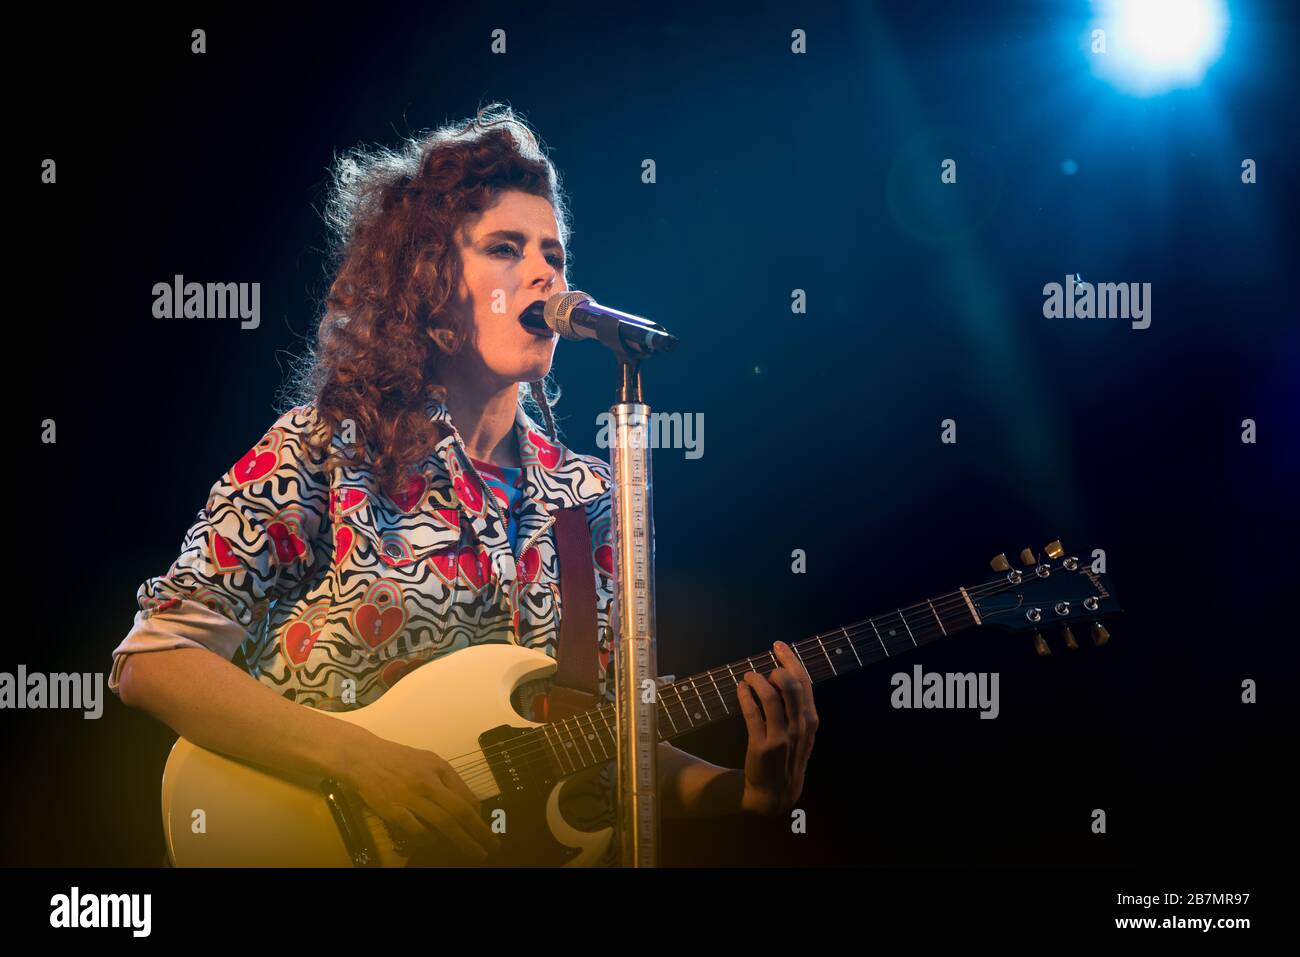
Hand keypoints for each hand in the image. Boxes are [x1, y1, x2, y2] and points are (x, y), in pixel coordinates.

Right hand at [339, 733, 501, 862]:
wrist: (362, 756)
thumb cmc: (398, 758)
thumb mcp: (428, 760)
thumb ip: (447, 780)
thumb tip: (469, 804)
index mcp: (440, 768)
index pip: (466, 796)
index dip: (480, 817)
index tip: (486, 830)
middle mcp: (429, 782)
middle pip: (460, 812)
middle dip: (479, 832)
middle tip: (492, 848)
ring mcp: (411, 797)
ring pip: (443, 823)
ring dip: (462, 841)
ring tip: (475, 853)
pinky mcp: (393, 810)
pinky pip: (417, 830)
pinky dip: (429, 840)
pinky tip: (437, 845)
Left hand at [734, 641, 818, 815]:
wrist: (776, 792)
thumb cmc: (788, 756)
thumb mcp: (802, 732)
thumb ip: (798, 706)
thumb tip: (785, 673)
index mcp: (811, 720)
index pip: (804, 682)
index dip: (791, 660)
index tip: (778, 645)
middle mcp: (799, 726)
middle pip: (791, 685)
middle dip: (776, 668)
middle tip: (765, 669)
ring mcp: (781, 737)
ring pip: (770, 696)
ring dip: (757, 680)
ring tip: (748, 677)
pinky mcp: (761, 745)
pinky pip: (752, 713)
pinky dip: (744, 696)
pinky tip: (740, 688)